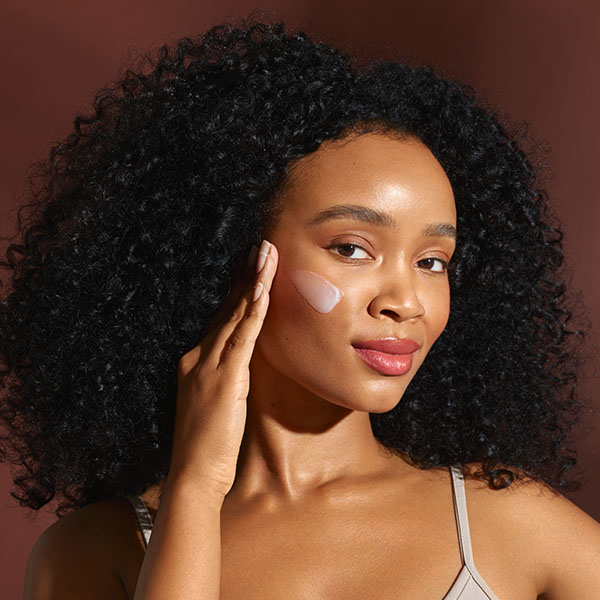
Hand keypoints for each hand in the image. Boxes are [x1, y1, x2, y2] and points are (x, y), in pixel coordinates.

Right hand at [168, 240, 277, 496]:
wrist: (193, 476)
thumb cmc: (206, 445)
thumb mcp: (215, 403)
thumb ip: (225, 377)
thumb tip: (242, 363)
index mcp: (195, 361)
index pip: (220, 317)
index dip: (237, 290)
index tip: (251, 266)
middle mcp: (198, 355)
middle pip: (228, 307)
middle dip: (246, 275)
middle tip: (262, 246)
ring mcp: (209, 365)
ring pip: (236, 314)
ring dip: (253, 282)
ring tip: (267, 253)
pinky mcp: (224, 378)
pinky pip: (243, 337)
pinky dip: (254, 311)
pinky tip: (264, 289)